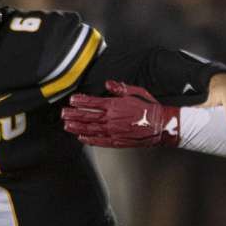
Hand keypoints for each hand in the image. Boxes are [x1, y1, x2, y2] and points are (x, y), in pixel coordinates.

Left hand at [62, 81, 181, 148]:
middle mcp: (112, 118)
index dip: (81, 101)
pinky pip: (100, 141)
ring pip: (91, 129)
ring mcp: (114, 131)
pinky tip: (81, 138)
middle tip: (63, 114)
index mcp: (115, 105)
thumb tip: (108, 83)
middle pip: (88, 116)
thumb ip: (120, 88)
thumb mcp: (136, 92)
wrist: (162, 125)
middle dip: (74, 114)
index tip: (72, 100)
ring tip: (67, 126)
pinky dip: (89, 140)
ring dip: (77, 127)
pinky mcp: (118, 141)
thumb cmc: (150, 108)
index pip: (93, 102)